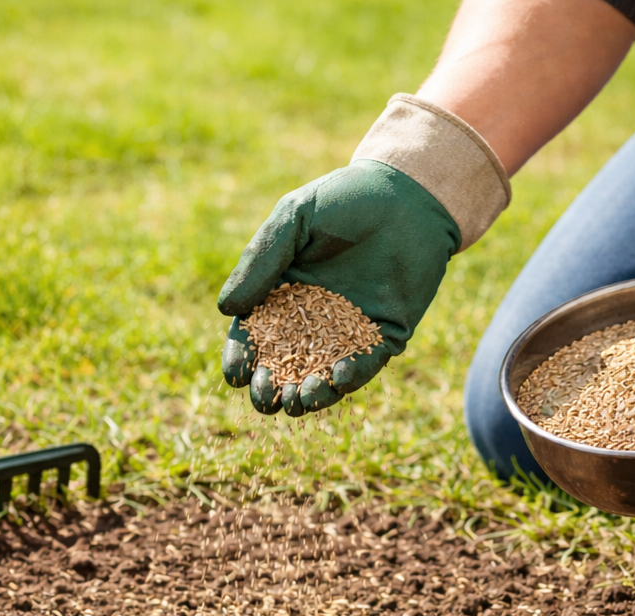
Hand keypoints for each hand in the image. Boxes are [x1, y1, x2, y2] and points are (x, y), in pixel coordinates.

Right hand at [217, 159, 458, 415]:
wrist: (408, 194)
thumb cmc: (344, 200)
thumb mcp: (294, 219)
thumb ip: (261, 260)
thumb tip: (226, 309)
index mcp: (280, 293)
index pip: (253, 335)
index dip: (241, 357)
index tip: (235, 374)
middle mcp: (311, 319)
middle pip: (283, 365)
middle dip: (270, 387)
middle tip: (265, 397)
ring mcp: (349, 331)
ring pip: (322, 374)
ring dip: (308, 393)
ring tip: (298, 401)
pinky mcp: (385, 336)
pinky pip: (365, 365)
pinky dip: (351, 377)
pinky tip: (338, 379)